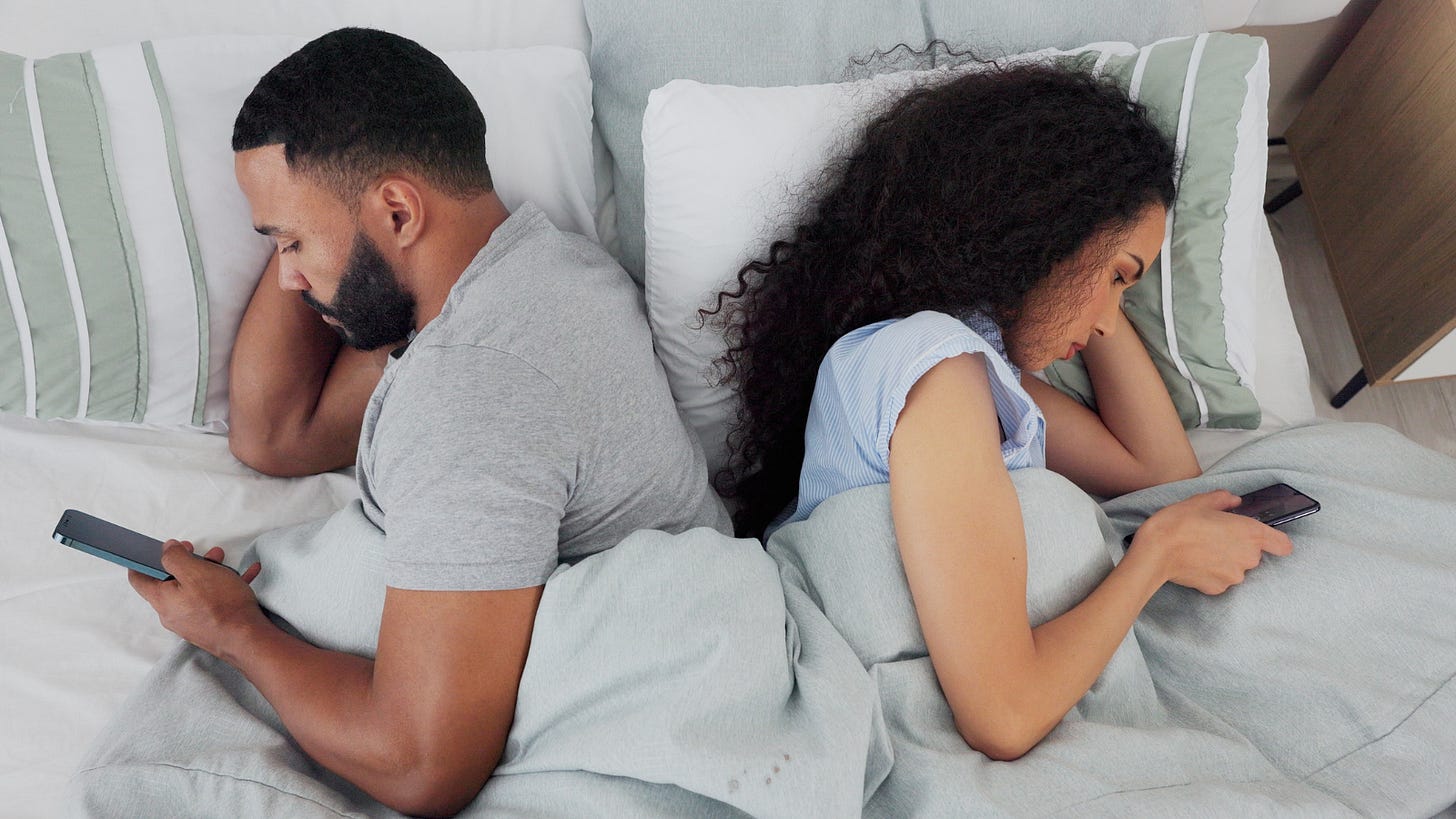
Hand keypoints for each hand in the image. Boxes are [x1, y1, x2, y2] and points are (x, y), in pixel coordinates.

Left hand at [128, 540, 266, 659]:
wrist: (246, 638)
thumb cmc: (221, 605)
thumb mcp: (195, 571)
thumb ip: (175, 557)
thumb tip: (166, 549)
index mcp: (162, 599)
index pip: (138, 578)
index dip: (143, 560)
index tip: (156, 549)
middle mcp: (171, 613)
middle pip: (170, 582)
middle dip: (185, 563)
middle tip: (197, 551)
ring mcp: (190, 621)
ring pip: (192, 590)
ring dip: (206, 572)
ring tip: (223, 562)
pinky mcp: (207, 625)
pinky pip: (211, 601)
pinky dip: (223, 586)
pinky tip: (244, 576)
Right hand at [1129, 490, 1294, 593]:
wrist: (1154, 554)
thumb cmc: (1177, 524)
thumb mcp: (1198, 502)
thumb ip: (1222, 499)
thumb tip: (1233, 500)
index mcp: (1250, 532)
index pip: (1282, 544)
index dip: (1274, 541)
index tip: (1263, 538)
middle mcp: (1248, 557)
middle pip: (1254, 554)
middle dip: (1238, 547)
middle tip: (1214, 537)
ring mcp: (1234, 576)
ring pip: (1236, 567)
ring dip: (1225, 560)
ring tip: (1200, 550)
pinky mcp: (1218, 588)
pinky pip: (1221, 579)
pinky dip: (1212, 572)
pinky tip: (1195, 563)